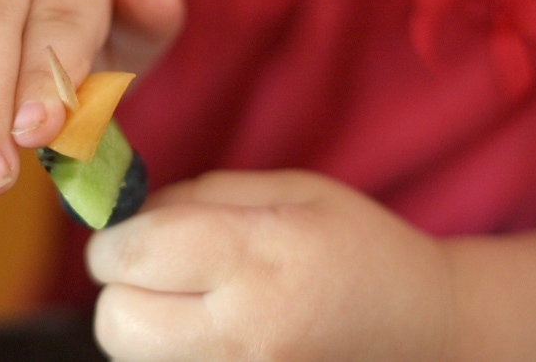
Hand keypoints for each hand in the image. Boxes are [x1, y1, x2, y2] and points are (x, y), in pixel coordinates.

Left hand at [87, 171, 452, 360]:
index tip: (126, 233)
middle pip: (117, 323)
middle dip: (118, 289)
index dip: (112, 240)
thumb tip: (130, 218)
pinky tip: (205, 334)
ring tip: (190, 302)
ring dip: (140, 325)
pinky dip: (165, 355)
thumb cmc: (357, 247)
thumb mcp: (290, 191)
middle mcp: (247, 334)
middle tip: (153, 269)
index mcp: (261, 259)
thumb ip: (200, 196)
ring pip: (133, 360)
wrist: (423, 332)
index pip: (136, 255)